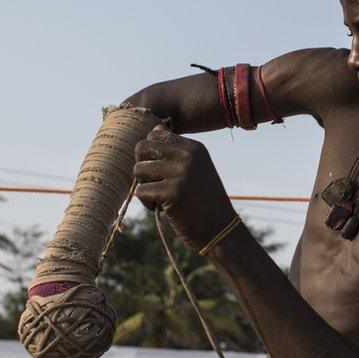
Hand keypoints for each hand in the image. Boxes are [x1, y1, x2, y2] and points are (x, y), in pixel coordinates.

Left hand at [133, 124, 235, 249]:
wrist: (220, 229)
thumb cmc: (204, 199)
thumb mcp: (197, 168)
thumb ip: (177, 150)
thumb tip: (155, 128)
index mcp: (195, 148)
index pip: (156, 134)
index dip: (149, 152)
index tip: (158, 168)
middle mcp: (188, 156)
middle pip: (142, 147)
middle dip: (141, 165)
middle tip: (152, 181)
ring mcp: (180, 174)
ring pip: (138, 170)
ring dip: (144, 186)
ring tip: (160, 197)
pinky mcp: (171, 193)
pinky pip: (140, 191)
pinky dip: (147, 203)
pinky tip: (163, 209)